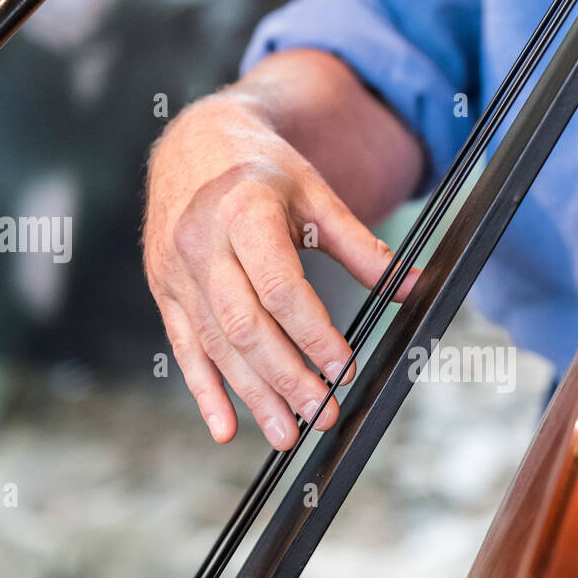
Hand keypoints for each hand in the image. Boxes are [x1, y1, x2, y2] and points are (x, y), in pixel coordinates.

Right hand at [143, 88, 416, 449]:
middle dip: (286, 377)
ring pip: (215, 345)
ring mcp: (176, 271)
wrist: (193, 142)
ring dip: (253, 395)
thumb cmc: (263, 169)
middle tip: (323, 414)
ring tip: (288, 434)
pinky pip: (184, 348)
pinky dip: (205, 392)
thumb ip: (362, 245)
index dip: (313, 333)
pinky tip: (226, 427)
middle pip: (245, 325)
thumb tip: (413, 285)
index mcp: (243, 211)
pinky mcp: (164, 290)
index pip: (279, 288)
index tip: (344, 367)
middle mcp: (202, 243)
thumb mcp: (316, 194)